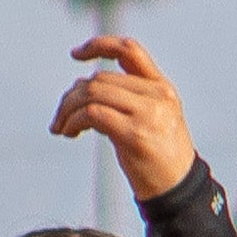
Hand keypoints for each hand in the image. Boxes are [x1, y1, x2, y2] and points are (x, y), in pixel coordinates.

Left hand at [50, 35, 194, 207]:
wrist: (178, 191)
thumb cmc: (158, 161)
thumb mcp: (150, 121)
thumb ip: (125, 101)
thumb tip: (82, 89)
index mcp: (161, 86)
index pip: (129, 50)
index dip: (100, 45)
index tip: (76, 54)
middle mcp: (157, 94)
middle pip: (100, 78)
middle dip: (71, 96)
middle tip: (58, 119)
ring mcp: (147, 113)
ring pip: (93, 93)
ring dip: (68, 110)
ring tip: (61, 128)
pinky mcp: (135, 134)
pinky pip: (93, 114)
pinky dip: (74, 121)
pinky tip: (69, 133)